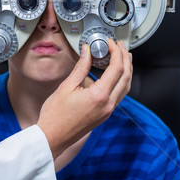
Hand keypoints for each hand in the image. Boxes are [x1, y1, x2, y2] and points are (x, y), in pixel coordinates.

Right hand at [37, 39, 131, 158]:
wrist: (53, 137)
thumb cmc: (55, 115)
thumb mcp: (66, 86)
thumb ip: (80, 67)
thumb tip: (87, 51)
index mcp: (99, 96)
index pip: (116, 68)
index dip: (116, 52)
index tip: (111, 43)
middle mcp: (108, 104)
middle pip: (126, 77)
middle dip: (125, 59)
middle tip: (120, 46)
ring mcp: (108, 111)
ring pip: (126, 87)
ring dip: (126, 70)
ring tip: (122, 57)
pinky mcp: (105, 114)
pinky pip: (119, 95)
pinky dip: (121, 81)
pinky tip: (114, 75)